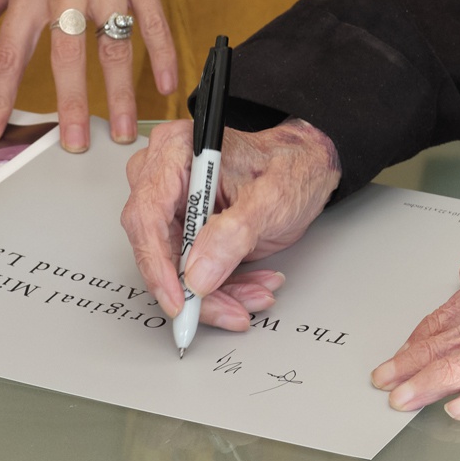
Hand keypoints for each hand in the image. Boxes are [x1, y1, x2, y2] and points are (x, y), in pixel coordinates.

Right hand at [120, 116, 338, 330]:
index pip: (147, 213)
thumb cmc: (294, 167)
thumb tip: (198, 274)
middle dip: (194, 287)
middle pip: (158, 247)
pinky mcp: (188, 232)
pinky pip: (193, 271)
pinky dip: (222, 289)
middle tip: (229, 309)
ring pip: (176, 267)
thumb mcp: (272, 198)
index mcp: (177, 151)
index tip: (179, 298)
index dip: (157, 262)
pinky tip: (250, 290)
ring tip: (253, 297)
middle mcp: (167, 177)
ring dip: (214, 294)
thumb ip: (234, 234)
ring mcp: (176, 207)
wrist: (312, 171)